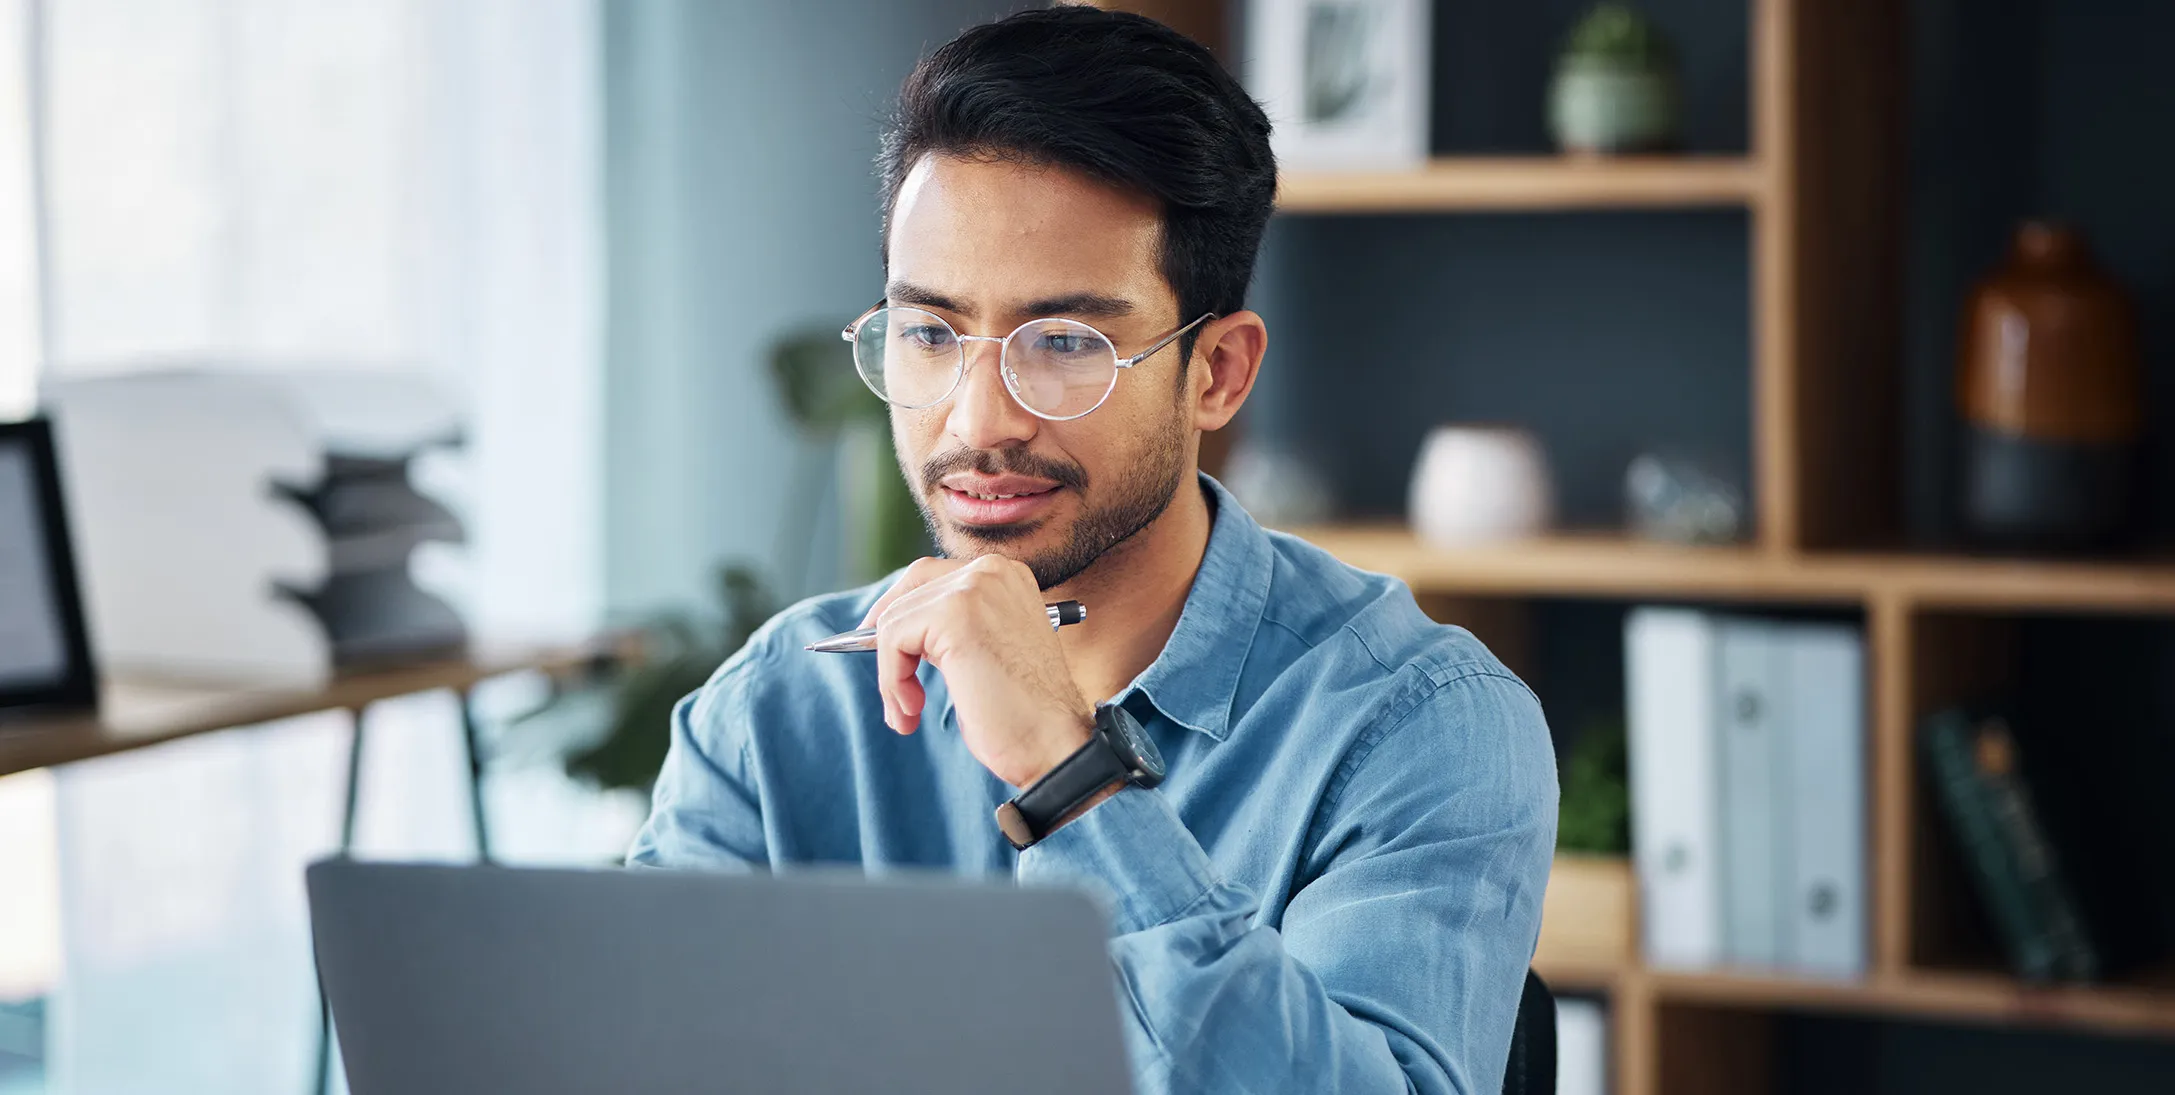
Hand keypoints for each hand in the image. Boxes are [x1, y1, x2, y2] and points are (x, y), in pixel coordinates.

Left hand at [861, 555, 1094, 787]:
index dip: (900, 609)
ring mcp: (975, 588)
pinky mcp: (955, 614)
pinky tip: (913, 710)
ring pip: (895, 619)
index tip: (881, 645)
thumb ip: (950, 629)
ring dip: (892, 674)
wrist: (1053, 745)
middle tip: (890, 682)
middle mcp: (993, 571)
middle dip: (888, 636)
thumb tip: (893, 627)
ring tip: (910, 712)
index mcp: (1006, 577)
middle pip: (910, 586)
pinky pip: (891, 639)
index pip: (931, 575)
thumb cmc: (1022, 714)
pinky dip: (892, 680)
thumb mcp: (983, 653)